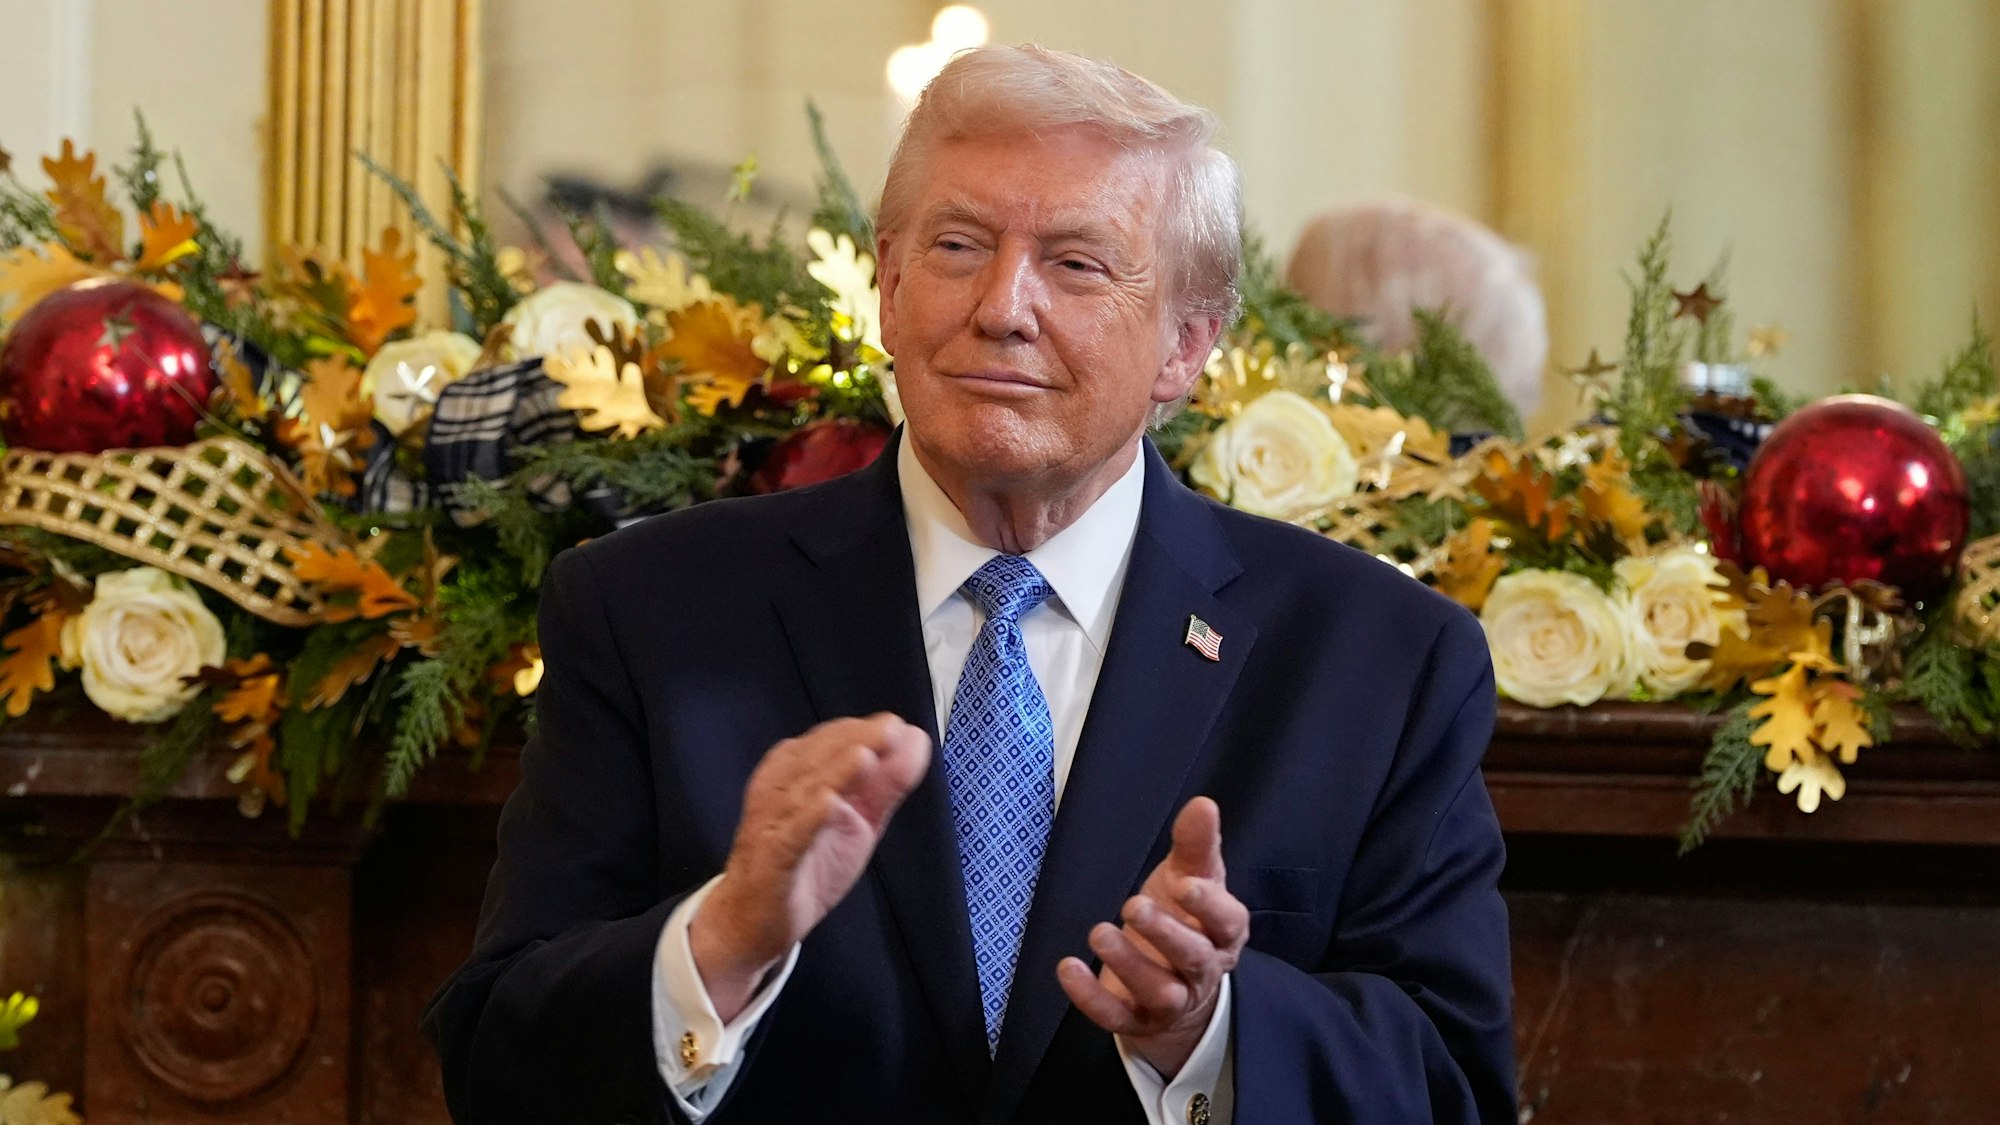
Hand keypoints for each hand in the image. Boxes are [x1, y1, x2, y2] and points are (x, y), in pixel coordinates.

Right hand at [690, 713, 930, 1020]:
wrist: (755, 921)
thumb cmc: (808, 861)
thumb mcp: (859, 820)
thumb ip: (886, 782)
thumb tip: (917, 738)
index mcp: (798, 773)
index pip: (830, 741)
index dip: (863, 731)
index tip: (897, 725)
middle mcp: (780, 790)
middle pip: (816, 759)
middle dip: (854, 741)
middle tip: (891, 728)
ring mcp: (772, 825)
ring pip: (801, 792)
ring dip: (833, 772)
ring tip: (865, 755)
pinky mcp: (771, 861)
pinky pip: (789, 837)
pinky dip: (808, 819)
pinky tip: (830, 804)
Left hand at [1056, 796, 1248, 1078]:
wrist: (1174, 981)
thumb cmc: (1184, 918)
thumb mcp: (1191, 877)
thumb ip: (1196, 845)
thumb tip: (1203, 803)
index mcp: (1222, 934)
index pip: (1227, 922)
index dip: (1209, 906)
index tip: (1185, 884)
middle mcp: (1202, 971)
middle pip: (1194, 958)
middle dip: (1166, 934)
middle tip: (1133, 905)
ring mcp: (1171, 1000)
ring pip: (1160, 992)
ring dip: (1129, 964)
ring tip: (1099, 932)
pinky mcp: (1136, 1019)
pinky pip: (1116, 1016)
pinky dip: (1090, 997)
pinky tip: (1067, 968)